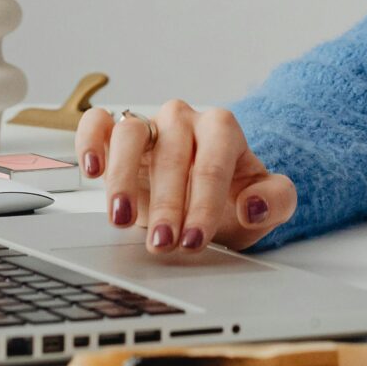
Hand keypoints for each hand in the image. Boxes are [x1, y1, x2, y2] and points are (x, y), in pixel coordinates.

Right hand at [75, 99, 297, 254]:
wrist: (206, 198)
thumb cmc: (234, 199)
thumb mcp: (267, 206)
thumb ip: (276, 200)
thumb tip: (253, 204)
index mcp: (222, 130)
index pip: (213, 160)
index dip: (204, 201)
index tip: (195, 239)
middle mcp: (183, 121)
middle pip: (171, 153)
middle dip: (167, 204)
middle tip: (163, 244)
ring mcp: (149, 124)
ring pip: (131, 133)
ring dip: (123, 177)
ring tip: (121, 219)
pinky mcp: (116, 133)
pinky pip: (97, 123)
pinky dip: (90, 140)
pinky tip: (92, 169)